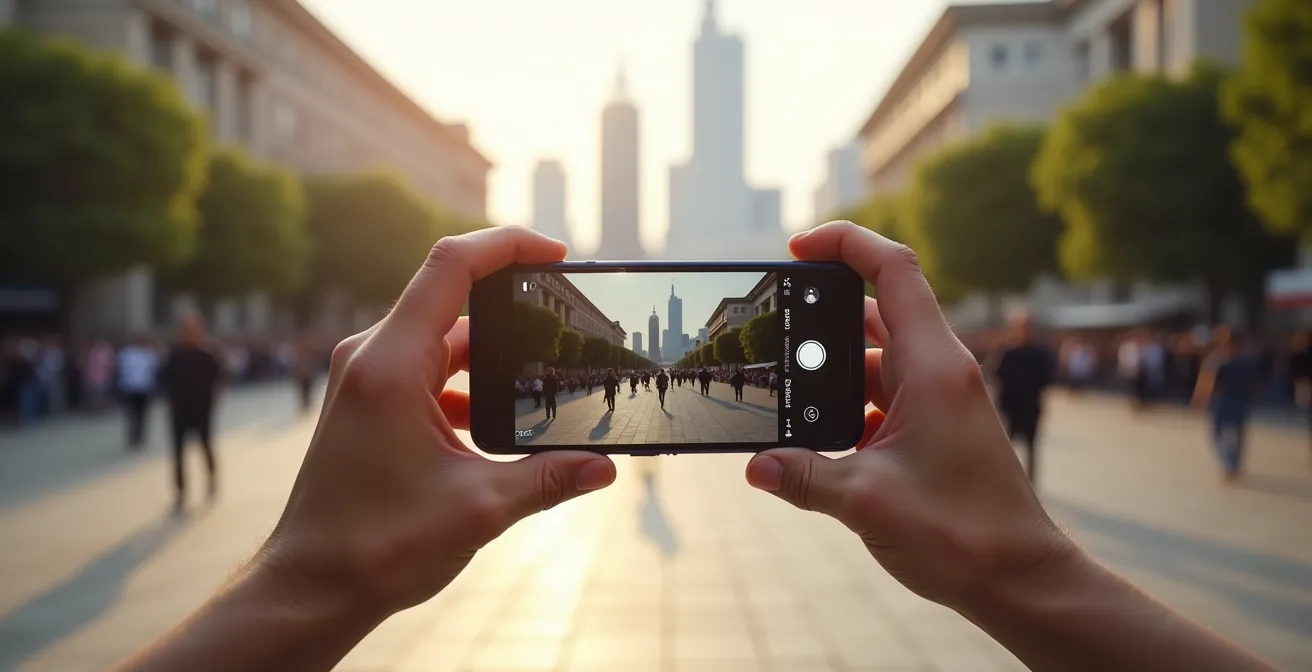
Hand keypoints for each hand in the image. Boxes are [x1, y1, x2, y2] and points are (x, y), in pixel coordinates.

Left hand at [256, 227, 616, 620]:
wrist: (311, 587)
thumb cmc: (374, 546)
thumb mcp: (478, 508)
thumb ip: (548, 479)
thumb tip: (605, 467)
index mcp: (391, 366)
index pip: (451, 266)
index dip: (507, 245)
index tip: (557, 255)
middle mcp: (372, 358)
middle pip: (453, 302)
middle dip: (514, 312)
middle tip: (567, 327)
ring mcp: (368, 379)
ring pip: (444, 342)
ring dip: (492, 360)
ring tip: (543, 383)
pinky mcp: (370, 402)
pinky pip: (428, 371)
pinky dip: (467, 386)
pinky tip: (501, 423)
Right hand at [745, 221, 1072, 612]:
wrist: (1020, 579)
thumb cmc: (964, 536)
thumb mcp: (868, 503)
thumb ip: (805, 477)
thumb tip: (755, 466)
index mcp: (933, 367)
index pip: (893, 269)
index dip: (844, 242)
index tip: (797, 247)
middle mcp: (939, 371)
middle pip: (875, 311)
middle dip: (821, 317)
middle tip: (773, 332)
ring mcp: (938, 398)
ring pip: (875, 358)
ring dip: (831, 371)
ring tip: (786, 393)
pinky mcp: (934, 427)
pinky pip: (882, 395)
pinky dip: (847, 404)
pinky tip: (816, 437)